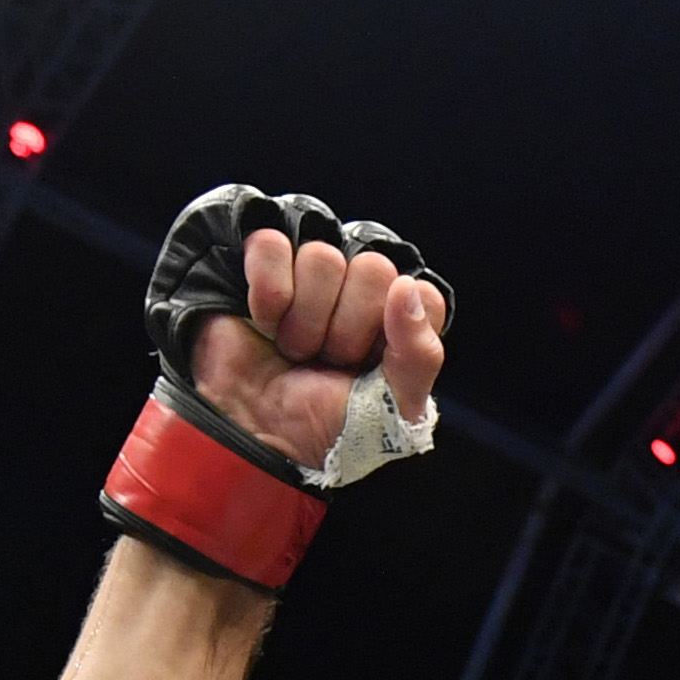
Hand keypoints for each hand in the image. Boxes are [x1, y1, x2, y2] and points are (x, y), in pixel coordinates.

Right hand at [188, 224, 449, 470]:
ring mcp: (311, 275)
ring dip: (303, 320)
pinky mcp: (264, 265)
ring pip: (322, 258)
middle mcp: (359, 290)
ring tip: (294, 350)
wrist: (256, 434)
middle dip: (345, 329)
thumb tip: (407, 287)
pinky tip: (265, 323)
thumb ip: (419, 355)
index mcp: (399, 321)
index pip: (423, 292)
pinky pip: (272, 245)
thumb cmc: (325, 426)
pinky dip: (267, 294)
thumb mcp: (392, 409)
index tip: (371, 366)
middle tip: (326, 360)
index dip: (397, 331)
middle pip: (374, 269)